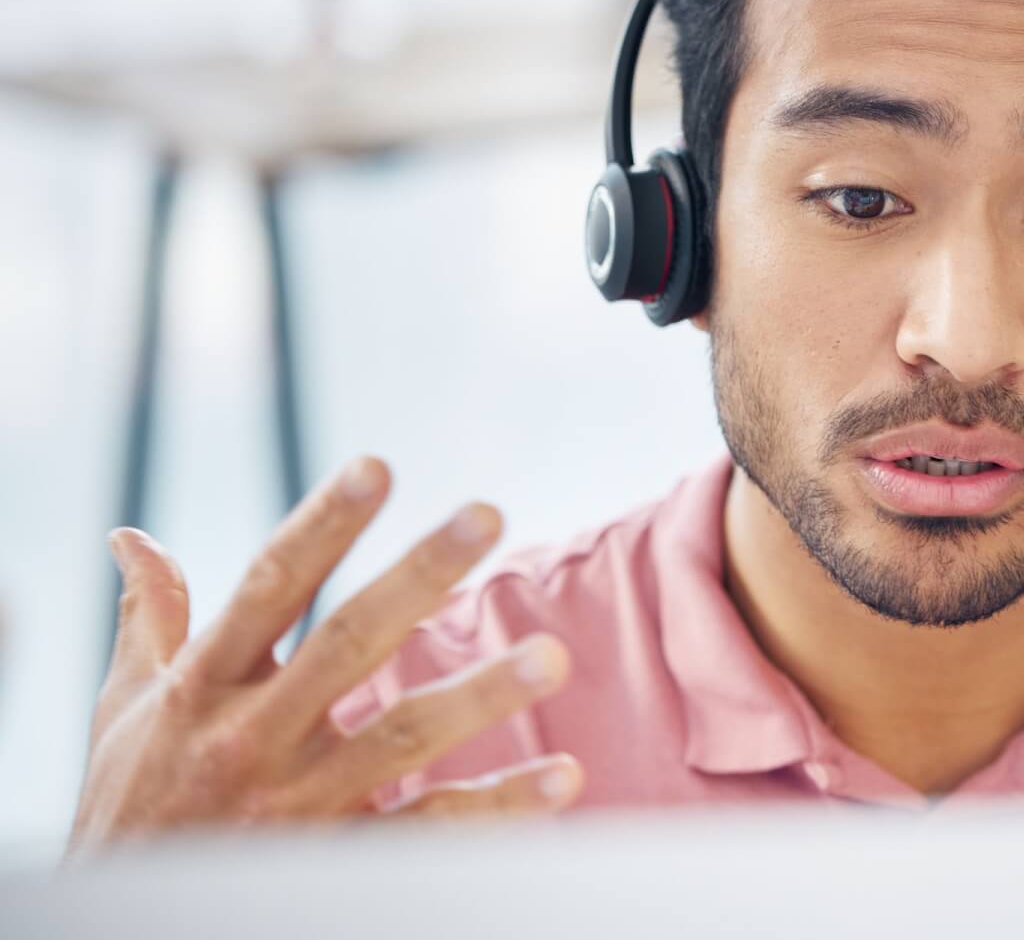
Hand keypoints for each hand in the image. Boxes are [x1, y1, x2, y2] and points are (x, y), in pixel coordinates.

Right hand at [66, 457, 580, 855]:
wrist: (124, 930)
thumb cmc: (132, 806)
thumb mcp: (127, 712)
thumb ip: (151, 622)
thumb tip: (132, 538)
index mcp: (206, 687)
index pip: (269, 588)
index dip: (323, 526)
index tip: (377, 466)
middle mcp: (253, 738)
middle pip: (348, 642)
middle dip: (419, 575)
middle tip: (487, 513)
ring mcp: (301, 803)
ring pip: (403, 738)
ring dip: (481, 694)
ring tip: (553, 655)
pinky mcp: (339, 860)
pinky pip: (429, 829)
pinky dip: (499, 807)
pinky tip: (562, 777)